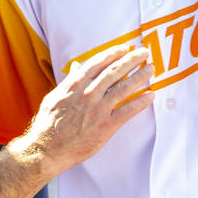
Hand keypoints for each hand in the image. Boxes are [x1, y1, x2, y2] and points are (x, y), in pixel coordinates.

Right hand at [10, 44, 153, 175]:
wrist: (46, 149)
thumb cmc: (48, 124)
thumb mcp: (54, 97)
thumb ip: (68, 81)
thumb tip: (76, 67)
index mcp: (75, 85)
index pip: (97, 63)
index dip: (113, 54)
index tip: (124, 48)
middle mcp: (88, 94)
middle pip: (114, 72)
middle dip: (131, 60)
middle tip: (144, 53)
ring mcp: (98, 109)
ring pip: (124, 88)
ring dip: (140, 76)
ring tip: (151, 69)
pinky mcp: (105, 126)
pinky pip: (128, 111)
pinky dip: (141, 102)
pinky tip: (150, 95)